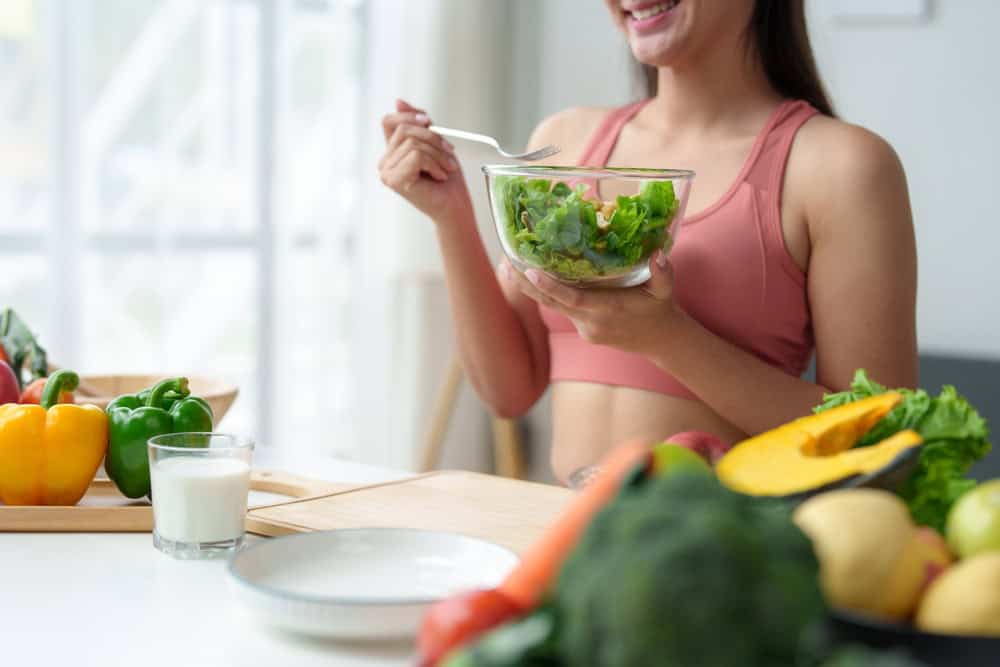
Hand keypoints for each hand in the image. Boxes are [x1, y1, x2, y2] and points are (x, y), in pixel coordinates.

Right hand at [378, 99, 468, 221]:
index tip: (429, 122)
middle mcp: (385, 162)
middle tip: (449, 153)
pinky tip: (439, 176)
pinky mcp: (394, 180)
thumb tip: (398, 101)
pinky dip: (435, 164)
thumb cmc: (447, 178)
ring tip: (446, 169)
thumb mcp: (434, 142)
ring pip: (412, 143)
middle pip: (404, 130)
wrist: (455, 206)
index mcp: (392, 152)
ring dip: (438, 154)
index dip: (409, 116)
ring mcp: (387, 172)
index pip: (389, 121)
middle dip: (433, 138)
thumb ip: (417, 124)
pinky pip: (416, 156)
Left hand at [499, 251, 683, 355]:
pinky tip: (530, 276)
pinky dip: (545, 293)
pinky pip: (560, 309)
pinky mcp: (581, 329)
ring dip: (530, 288)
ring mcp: (583, 328)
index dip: (550, 286)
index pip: (573, 299)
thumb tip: (658, 255)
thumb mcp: (665, 290)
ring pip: (552, 306)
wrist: (658, 340)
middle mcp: (590, 322)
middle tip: (507, 261)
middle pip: (552, 303)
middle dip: (527, 284)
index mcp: (607, 310)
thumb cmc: (660, 309)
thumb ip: (663, 274)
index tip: (529, 271)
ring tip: (509, 265)